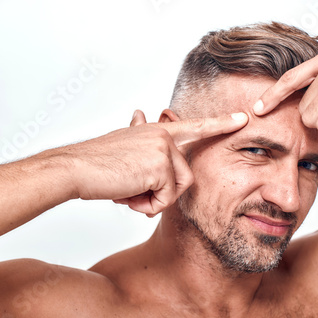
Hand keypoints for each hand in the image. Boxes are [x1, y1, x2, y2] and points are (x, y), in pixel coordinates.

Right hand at [59, 110, 247, 215]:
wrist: (75, 169)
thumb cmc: (96, 163)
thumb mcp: (123, 145)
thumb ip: (141, 137)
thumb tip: (141, 111)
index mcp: (156, 131)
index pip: (194, 126)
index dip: (220, 124)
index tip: (242, 118)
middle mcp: (163, 134)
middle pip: (185, 177)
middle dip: (162, 194)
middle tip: (133, 193)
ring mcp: (163, 148)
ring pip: (177, 189)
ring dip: (153, 201)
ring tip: (128, 193)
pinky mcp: (160, 165)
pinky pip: (167, 199)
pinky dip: (147, 206)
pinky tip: (128, 197)